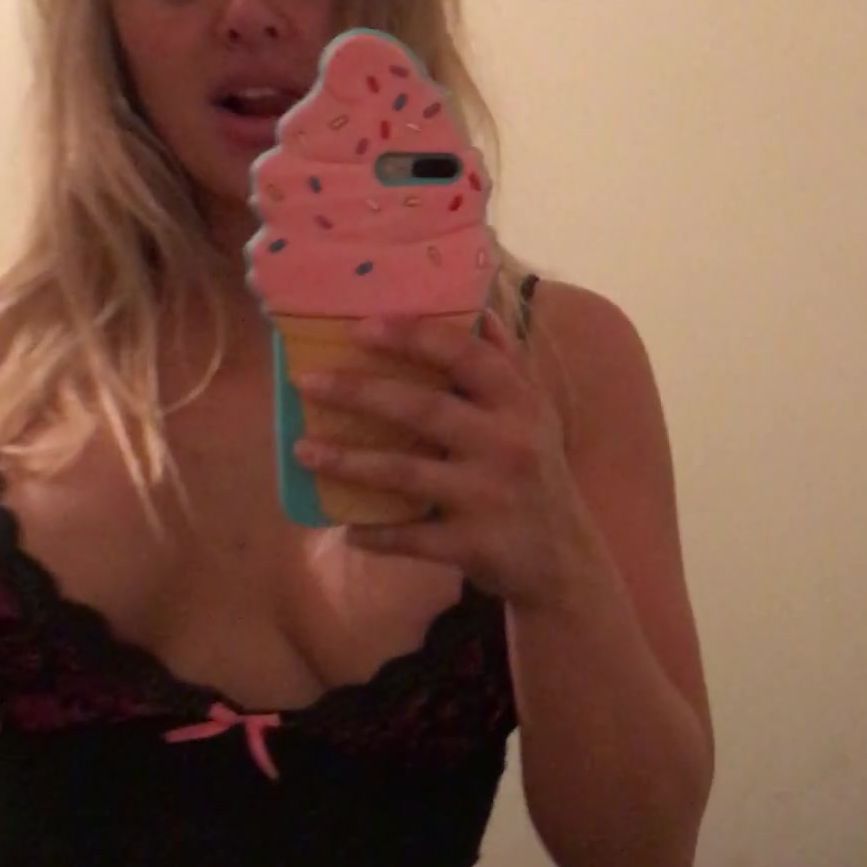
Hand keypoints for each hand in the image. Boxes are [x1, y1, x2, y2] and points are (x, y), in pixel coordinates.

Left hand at [293, 311, 604, 606]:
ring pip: (405, 474)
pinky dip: (374, 533)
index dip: (411, 336)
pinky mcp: (474, 545)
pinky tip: (345, 526)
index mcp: (518, 403)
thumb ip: (505, 363)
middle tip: (307, 382)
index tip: (358, 327)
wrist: (565, 559)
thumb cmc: (537, 472)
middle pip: (423, 409)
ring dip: (347, 462)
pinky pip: (411, 538)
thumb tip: (479, 308)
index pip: (463, 355)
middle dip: (359, 393)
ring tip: (302, 450)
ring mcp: (489, 496)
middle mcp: (507, 443)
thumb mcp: (534, 414)